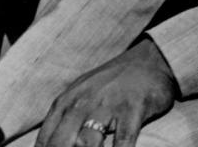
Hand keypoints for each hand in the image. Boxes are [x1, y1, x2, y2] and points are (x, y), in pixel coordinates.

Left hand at [35, 39, 175, 146]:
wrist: (151, 59)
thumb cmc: (112, 84)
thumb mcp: (81, 95)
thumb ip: (62, 120)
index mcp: (67, 101)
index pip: (45, 141)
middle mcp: (84, 102)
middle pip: (62, 144)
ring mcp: (109, 104)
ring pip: (87, 143)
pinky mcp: (133, 108)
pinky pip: (122, 140)